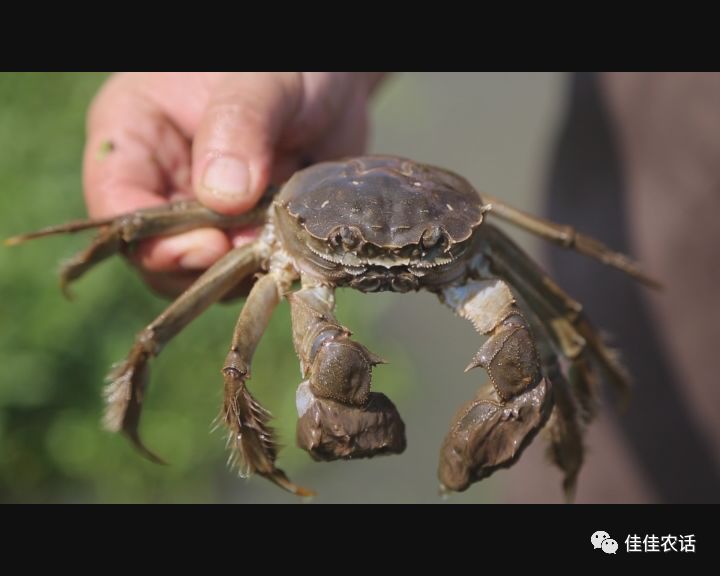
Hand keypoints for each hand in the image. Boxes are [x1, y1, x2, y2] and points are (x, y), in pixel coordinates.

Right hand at [84, 72, 384, 295]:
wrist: (333, 85)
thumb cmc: (287, 65)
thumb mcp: (263, 80)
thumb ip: (238, 125)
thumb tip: (222, 198)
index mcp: (136, 135)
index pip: (116, 203)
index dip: (154, 240)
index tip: (211, 245)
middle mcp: (160, 182)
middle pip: (152, 253)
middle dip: (202, 262)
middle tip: (256, 246)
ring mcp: (199, 214)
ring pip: (195, 273)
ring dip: (236, 272)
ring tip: (278, 239)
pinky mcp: (239, 235)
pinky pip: (237, 273)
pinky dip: (263, 269)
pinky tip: (290, 247)